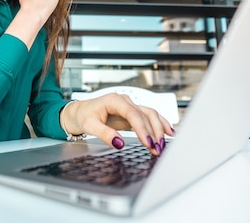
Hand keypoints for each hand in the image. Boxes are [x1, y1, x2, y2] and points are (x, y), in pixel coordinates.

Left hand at [60, 94, 174, 155]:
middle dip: (154, 132)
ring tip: (162, 145)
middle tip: (157, 149)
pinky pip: (150, 117)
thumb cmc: (84, 116)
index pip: (133, 114)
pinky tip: (168, 132)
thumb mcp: (89, 126)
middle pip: (146, 114)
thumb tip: (119, 143)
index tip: (148, 143)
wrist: (81, 111)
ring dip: (159, 129)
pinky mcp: (133, 113)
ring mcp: (130, 106)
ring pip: (151, 114)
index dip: (142, 128)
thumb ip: (104, 134)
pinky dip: (160, 124)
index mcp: (114, 100)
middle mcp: (125, 101)